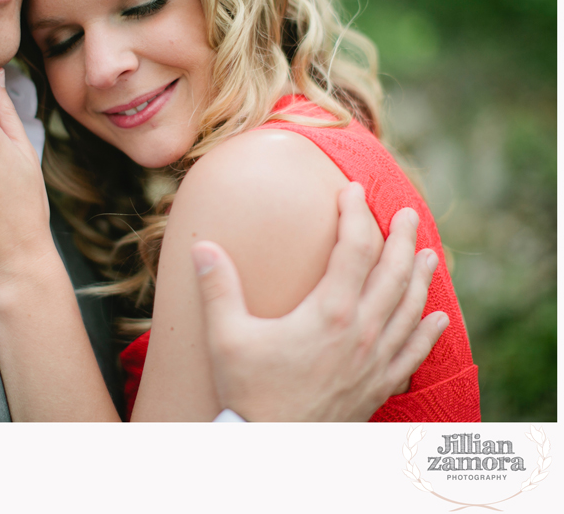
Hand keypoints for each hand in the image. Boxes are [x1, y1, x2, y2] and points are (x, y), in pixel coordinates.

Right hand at [192, 181, 447, 421]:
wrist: (272, 449)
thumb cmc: (248, 392)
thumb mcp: (226, 337)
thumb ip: (218, 288)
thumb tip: (202, 246)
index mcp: (329, 312)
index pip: (353, 249)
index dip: (355, 214)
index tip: (351, 190)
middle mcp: (362, 332)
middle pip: (393, 272)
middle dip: (401, 236)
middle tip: (407, 210)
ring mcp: (376, 360)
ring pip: (410, 308)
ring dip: (421, 276)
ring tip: (430, 252)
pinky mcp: (379, 384)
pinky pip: (414, 352)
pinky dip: (429, 331)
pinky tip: (438, 317)